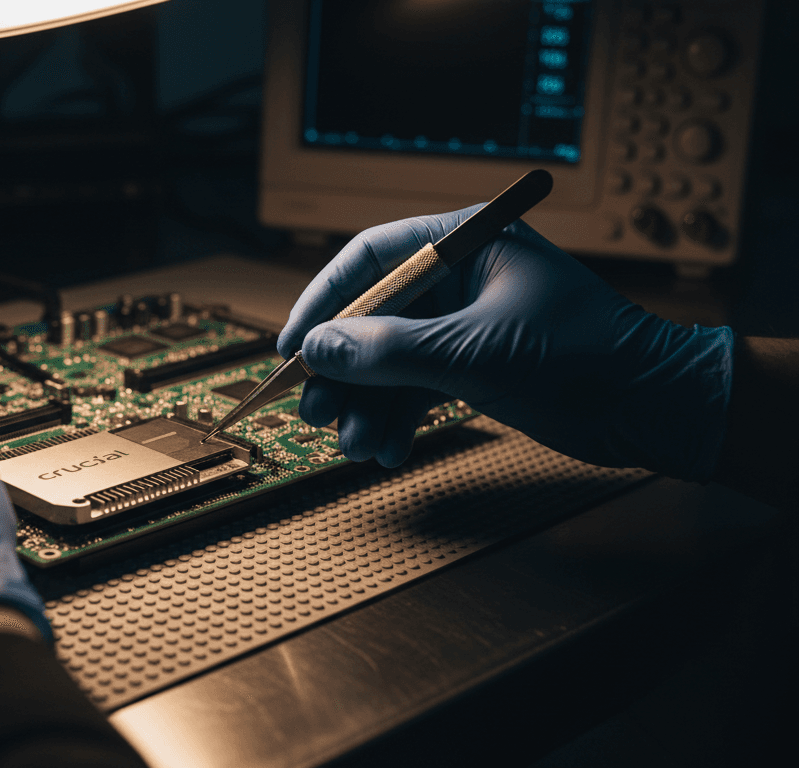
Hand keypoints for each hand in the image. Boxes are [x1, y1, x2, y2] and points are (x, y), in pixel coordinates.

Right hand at [278, 206, 732, 479]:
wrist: (653, 407)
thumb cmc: (583, 356)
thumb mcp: (475, 352)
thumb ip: (390, 351)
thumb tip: (317, 350)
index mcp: (462, 245)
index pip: (369, 260)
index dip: (323, 302)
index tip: (293, 347)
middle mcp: (457, 281)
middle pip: (371, 318)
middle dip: (342, 371)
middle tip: (316, 412)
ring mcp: (463, 326)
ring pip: (388, 363)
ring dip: (366, 408)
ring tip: (357, 446)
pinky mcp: (472, 368)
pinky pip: (413, 390)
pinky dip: (396, 421)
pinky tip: (387, 451)